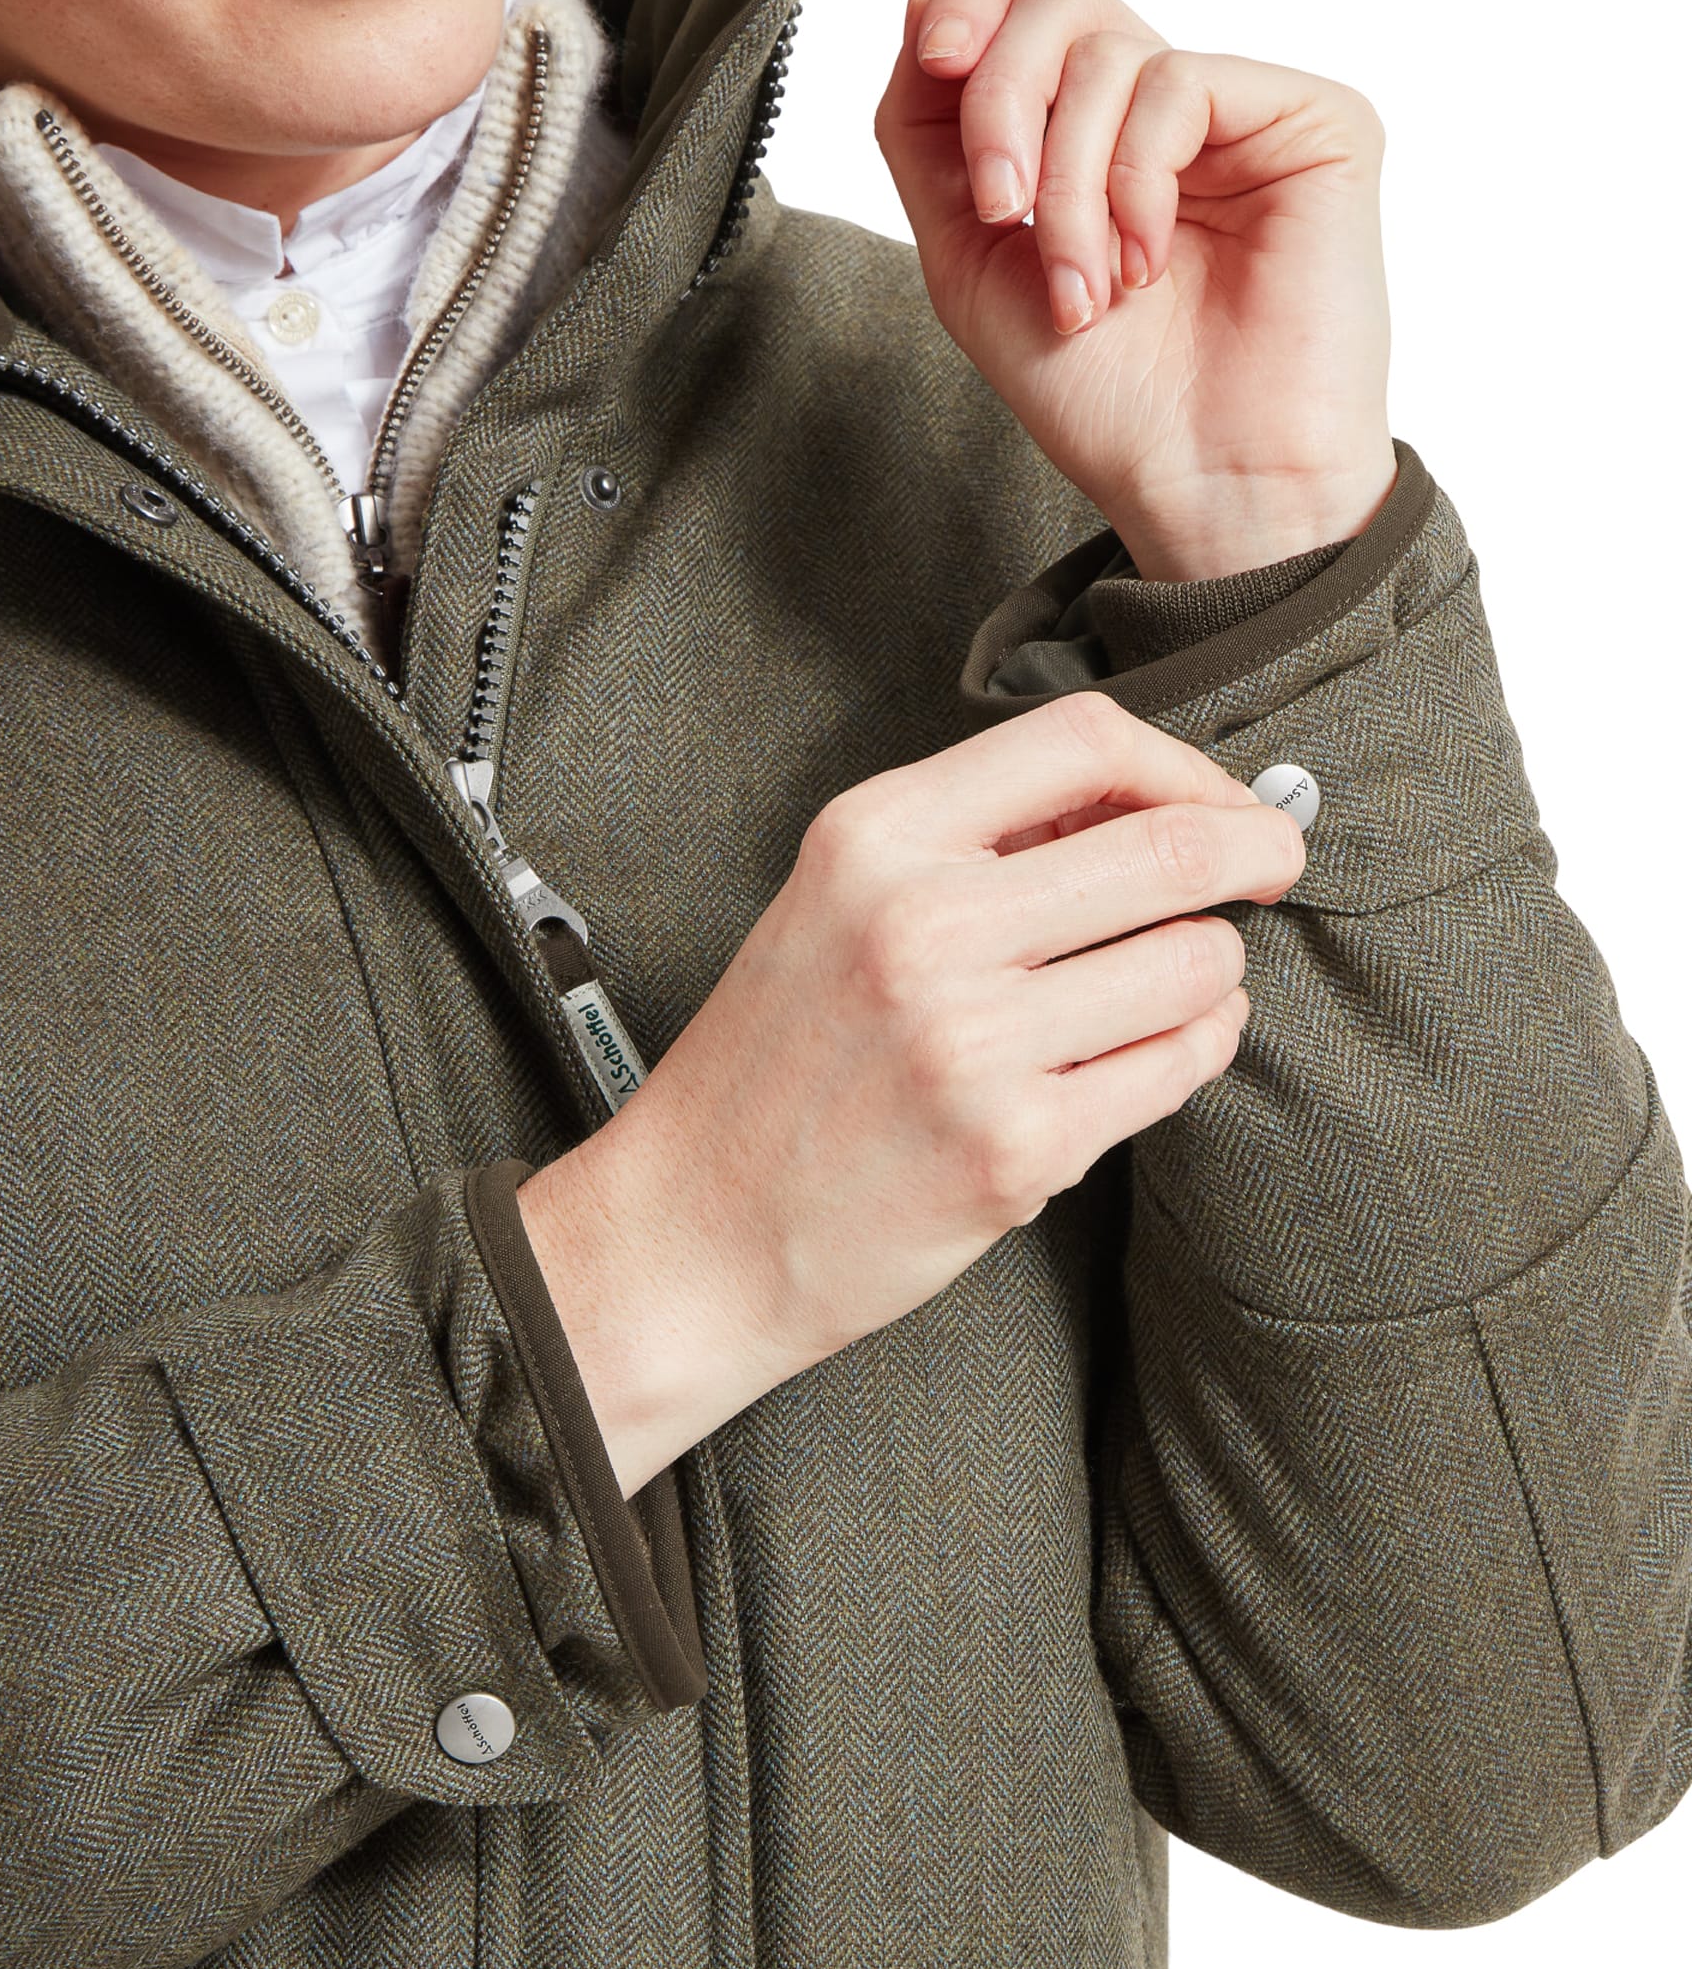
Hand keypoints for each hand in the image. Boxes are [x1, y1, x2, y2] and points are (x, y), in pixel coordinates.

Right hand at [516, 692, 1306, 1493]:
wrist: (698, 1227)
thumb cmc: (782, 1061)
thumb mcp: (841, 900)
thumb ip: (978, 839)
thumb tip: (1158, 800)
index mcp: (874, 839)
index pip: (1088, 741)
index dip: (1188, 767)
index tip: (1219, 806)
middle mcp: (921, 925)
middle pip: (1171, 848)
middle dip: (1254, 855)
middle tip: (1269, 873)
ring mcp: (972, 1042)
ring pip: (1196, 964)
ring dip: (1214, 972)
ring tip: (1172, 990)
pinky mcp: (1016, 1148)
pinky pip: (1177, 1068)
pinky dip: (1193, 1051)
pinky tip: (1152, 1055)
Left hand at [873, 0, 1398, 579]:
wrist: (1202, 485)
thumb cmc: (1104, 403)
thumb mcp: (968, 260)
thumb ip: (928, 130)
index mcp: (1093, 139)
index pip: (1024, 9)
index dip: (968, 13)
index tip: (932, 62)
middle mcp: (1166, 114)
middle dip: (1000, 97)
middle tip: (999, 207)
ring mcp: (1242, 114)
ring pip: (1106, 52)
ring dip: (1065, 187)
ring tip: (1082, 290)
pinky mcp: (1312, 121)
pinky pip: (1177, 82)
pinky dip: (1133, 182)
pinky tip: (1144, 267)